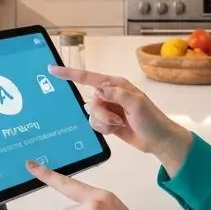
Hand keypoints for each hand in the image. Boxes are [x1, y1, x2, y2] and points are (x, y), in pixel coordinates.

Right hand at [47, 64, 191, 176]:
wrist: (158, 140)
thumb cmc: (151, 119)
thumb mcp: (136, 104)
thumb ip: (117, 94)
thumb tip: (98, 89)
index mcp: (116, 85)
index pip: (89, 78)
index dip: (70, 74)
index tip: (52, 69)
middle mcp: (110, 95)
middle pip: (90, 102)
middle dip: (102, 113)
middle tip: (118, 120)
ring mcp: (109, 109)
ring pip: (91, 115)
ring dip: (104, 123)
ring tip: (119, 125)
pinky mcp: (108, 122)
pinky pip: (95, 125)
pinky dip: (104, 129)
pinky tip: (117, 130)